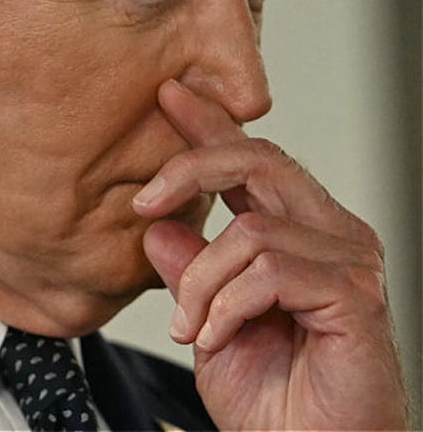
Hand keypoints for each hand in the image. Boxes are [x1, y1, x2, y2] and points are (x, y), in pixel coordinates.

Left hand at [133, 79, 407, 429]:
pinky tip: (217, 337)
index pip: (251, 162)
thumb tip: (158, 229)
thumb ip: (189, 272)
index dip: (210, 124)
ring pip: (249, 229)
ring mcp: (347, 260)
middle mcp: (329, 234)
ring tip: (190, 327)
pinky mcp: (354, 293)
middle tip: (143, 201)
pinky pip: (268, 270)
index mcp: (296, 233)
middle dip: (190, 168)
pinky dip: (226, 305)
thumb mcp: (210, 324)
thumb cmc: (274, 401)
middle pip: (259, 159)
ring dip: (200, 281)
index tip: (169, 96)